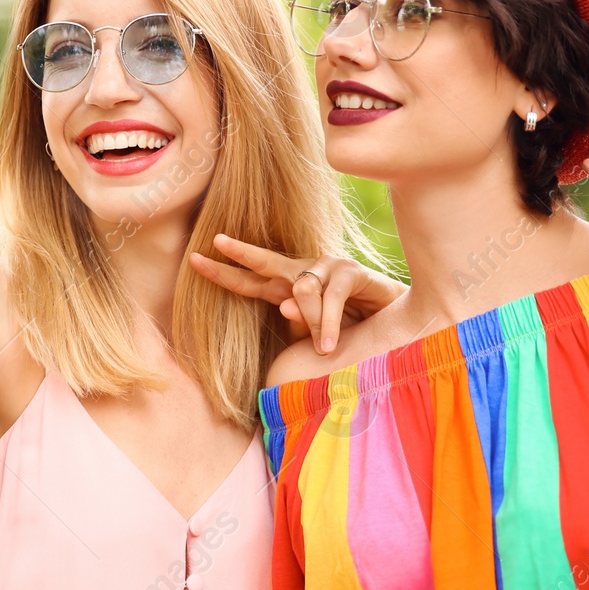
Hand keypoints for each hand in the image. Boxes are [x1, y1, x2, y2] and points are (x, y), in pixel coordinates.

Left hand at [189, 232, 406, 353]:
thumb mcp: (317, 335)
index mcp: (288, 290)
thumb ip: (299, 325)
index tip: (193, 261)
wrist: (395, 324)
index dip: (223, 272)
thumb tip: (285, 310)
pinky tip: (330, 345)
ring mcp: (326, 268)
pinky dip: (329, 323)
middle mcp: (303, 273)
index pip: (250, 280)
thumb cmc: (350, 332)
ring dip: (311, 322)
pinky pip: (331, 296)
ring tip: (325, 348)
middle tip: (218, 241)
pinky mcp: (350, 271)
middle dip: (241, 252)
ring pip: (301, 291)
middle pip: (266, 261)